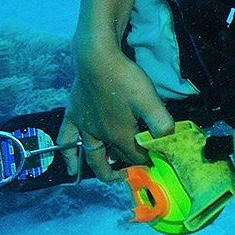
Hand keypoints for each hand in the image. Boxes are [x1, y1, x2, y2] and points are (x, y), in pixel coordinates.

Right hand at [59, 44, 173, 182]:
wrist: (97, 58)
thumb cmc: (125, 78)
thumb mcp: (151, 101)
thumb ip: (162, 124)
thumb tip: (168, 141)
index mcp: (119, 134)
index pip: (136, 156)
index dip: (147, 161)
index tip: (156, 160)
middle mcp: (100, 135)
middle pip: (115, 158)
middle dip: (126, 168)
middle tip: (135, 174)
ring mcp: (84, 126)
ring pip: (92, 154)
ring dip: (101, 167)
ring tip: (110, 176)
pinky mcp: (73, 115)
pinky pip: (67, 140)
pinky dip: (69, 156)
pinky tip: (70, 168)